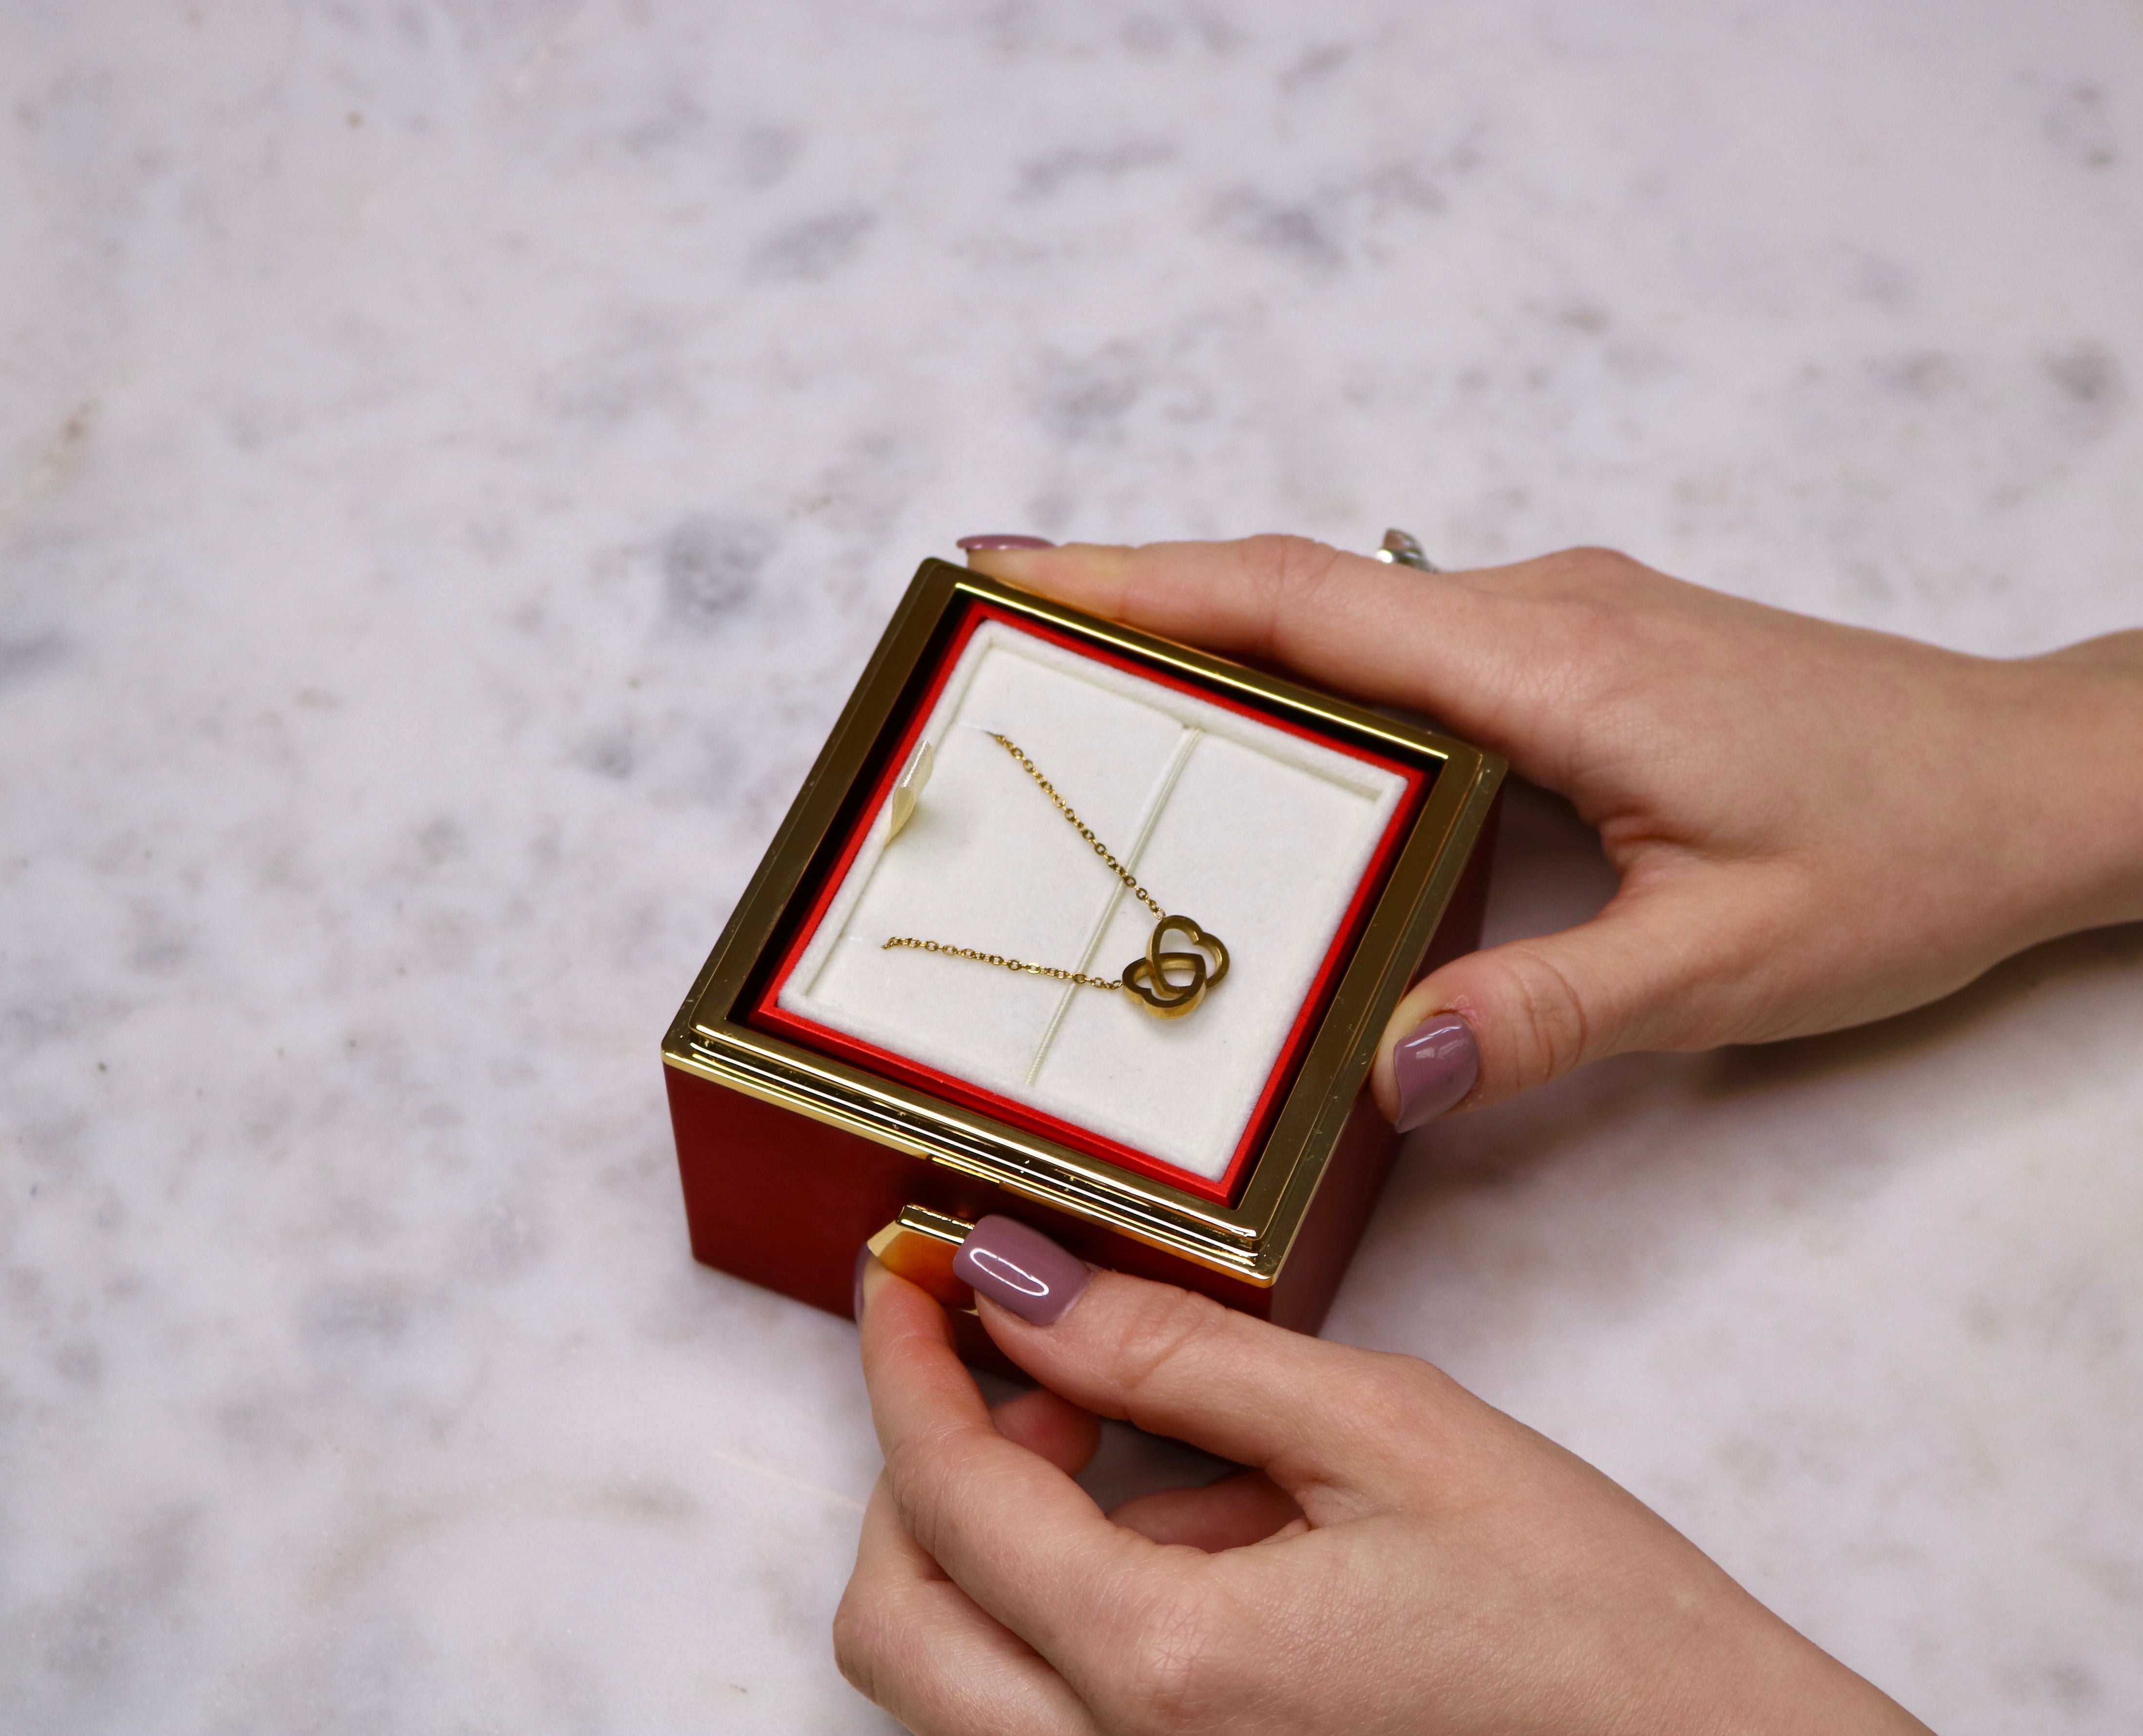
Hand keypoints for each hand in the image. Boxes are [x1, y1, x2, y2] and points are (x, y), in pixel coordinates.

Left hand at [836, 1224, 1930, 1734]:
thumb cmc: (1590, 1630)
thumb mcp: (1386, 1434)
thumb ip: (1177, 1357)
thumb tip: (1020, 1282)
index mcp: (1166, 1670)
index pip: (946, 1492)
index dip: (904, 1358)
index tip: (906, 1270)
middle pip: (898, 1622)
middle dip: (930, 1470)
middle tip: (1036, 1367)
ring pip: (965, 1684)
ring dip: (1012, 1546)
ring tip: (1173, 1457)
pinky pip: (1061, 1723)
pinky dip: (1088, 1621)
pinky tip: (1228, 1547)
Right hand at [963, 537, 2142, 1122]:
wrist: (2037, 779)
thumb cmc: (1902, 851)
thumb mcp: (1725, 961)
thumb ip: (1546, 1011)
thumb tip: (1386, 1067)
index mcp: (1552, 667)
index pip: (1304, 604)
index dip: (1145, 581)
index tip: (1015, 570)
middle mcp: (1543, 614)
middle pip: (1299, 583)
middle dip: (1140, 594)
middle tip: (1007, 634)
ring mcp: (1565, 619)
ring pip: (1351, 604)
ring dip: (1219, 625)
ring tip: (1099, 681)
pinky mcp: (1585, 649)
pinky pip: (1408, 636)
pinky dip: (1307, 658)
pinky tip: (1268, 721)